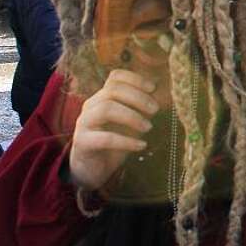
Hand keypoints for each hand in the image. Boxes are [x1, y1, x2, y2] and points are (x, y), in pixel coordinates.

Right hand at [68, 69, 158, 191]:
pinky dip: (126, 141)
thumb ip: (143, 108)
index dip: (135, 79)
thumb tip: (163, 94)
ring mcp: (84, 123)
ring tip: (149, 127)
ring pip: (106, 109)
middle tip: (155, 110)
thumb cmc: (116, 141)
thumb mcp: (132, 121)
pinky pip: (105, 138)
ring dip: (132, 117)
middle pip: (112, 90)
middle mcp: (90, 106)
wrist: (93, 168)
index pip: (115, 77)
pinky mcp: (82, 143)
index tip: (153, 88)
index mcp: (102, 97)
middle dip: (138, 98)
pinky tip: (141, 146)